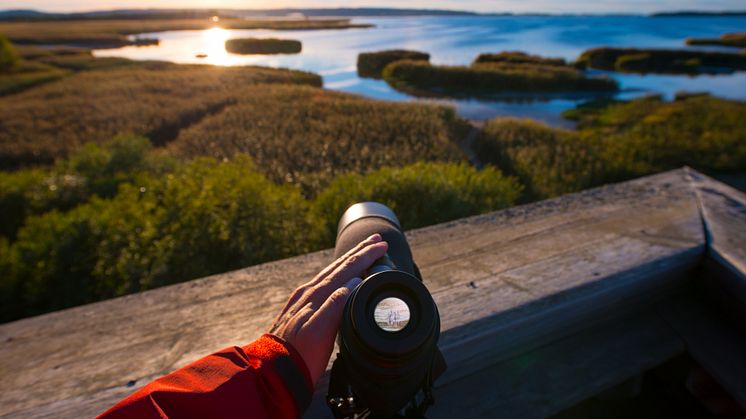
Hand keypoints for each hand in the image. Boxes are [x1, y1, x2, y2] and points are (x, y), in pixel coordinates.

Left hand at [270, 233, 387, 385]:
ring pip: (330, 273)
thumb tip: (355, 281)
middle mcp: (308, 293)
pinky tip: (338, 279)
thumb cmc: (299, 356)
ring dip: (348, 261)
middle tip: (376, 239)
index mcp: (316, 295)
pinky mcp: (300, 310)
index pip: (346, 268)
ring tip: (361, 252)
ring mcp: (303, 301)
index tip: (381, 246)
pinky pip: (323, 284)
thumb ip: (337, 304)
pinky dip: (337, 275)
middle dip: (359, 252)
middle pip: (339, 266)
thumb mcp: (321, 331)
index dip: (366, 256)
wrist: (273, 372)